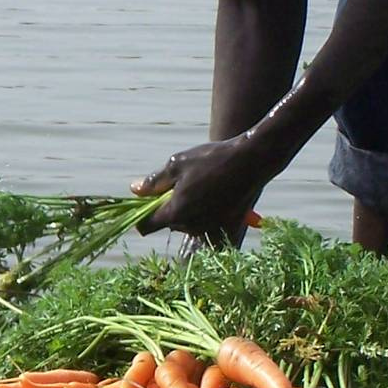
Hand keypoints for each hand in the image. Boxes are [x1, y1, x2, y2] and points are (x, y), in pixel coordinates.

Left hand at [134, 134, 280, 243]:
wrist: (252, 160)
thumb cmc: (211, 159)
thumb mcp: (176, 165)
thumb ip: (153, 182)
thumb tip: (135, 190)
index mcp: (176, 213)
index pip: (147, 226)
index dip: (141, 216)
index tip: (147, 202)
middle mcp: (192, 226)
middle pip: (170, 223)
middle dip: (169, 207)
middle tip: (181, 183)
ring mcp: (211, 228)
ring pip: (189, 224)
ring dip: (189, 210)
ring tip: (202, 184)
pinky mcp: (227, 226)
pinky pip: (209, 225)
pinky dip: (207, 213)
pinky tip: (214, 194)